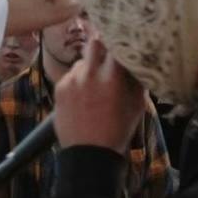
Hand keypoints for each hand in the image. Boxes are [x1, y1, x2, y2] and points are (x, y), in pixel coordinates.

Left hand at [51, 37, 147, 152]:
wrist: (89, 154)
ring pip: (82, 61)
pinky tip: (83, 96)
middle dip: (102, 46)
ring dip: (90, 66)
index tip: (124, 45)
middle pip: (95, 42)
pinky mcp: (59, 88)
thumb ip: (137, 80)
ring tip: (95, 84)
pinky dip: (78, 80)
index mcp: (112, 77)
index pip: (116, 44)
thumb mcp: (137, 106)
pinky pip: (70, 75)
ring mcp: (72, 80)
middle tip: (107, 56)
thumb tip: (137, 61)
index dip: (121, 43)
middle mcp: (90, 73)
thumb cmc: (117, 131)